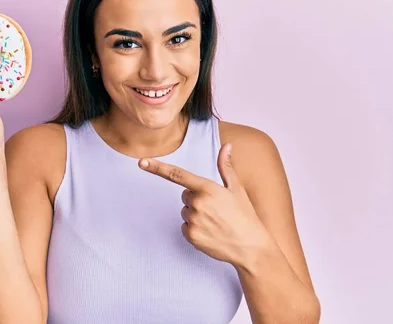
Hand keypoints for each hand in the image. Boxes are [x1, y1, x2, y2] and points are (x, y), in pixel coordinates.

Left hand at [138, 144, 272, 266]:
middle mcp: (197, 203)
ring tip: (216, 222)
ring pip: (185, 211)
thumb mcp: (237, 189)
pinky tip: (211, 232)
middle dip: (196, 199)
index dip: (157, 167)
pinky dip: (194, 228)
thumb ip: (226, 166)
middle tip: (216, 209)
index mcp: (207, 188)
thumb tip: (227, 146)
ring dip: (196, 214)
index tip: (141, 162)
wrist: (251, 247)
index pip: (177, 174)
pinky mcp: (191, 236)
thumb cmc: (245, 215)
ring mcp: (193, 221)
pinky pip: (184, 226)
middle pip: (185, 195)